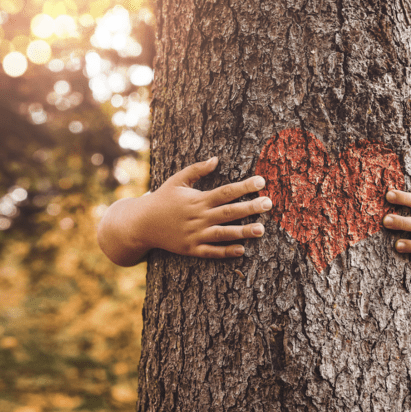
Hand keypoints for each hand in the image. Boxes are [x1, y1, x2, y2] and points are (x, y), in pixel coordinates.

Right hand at [97, 157, 272, 265]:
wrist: (141, 224)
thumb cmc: (162, 199)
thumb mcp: (177, 180)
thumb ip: (197, 170)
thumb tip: (216, 159)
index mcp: (197, 199)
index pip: (226, 191)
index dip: (244, 186)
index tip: (262, 181)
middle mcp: (198, 217)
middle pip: (229, 212)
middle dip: (250, 208)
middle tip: (269, 203)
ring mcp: (195, 235)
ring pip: (223, 234)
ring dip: (243, 232)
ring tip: (262, 229)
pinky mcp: (191, 249)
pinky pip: (211, 252)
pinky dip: (226, 252)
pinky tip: (242, 250)